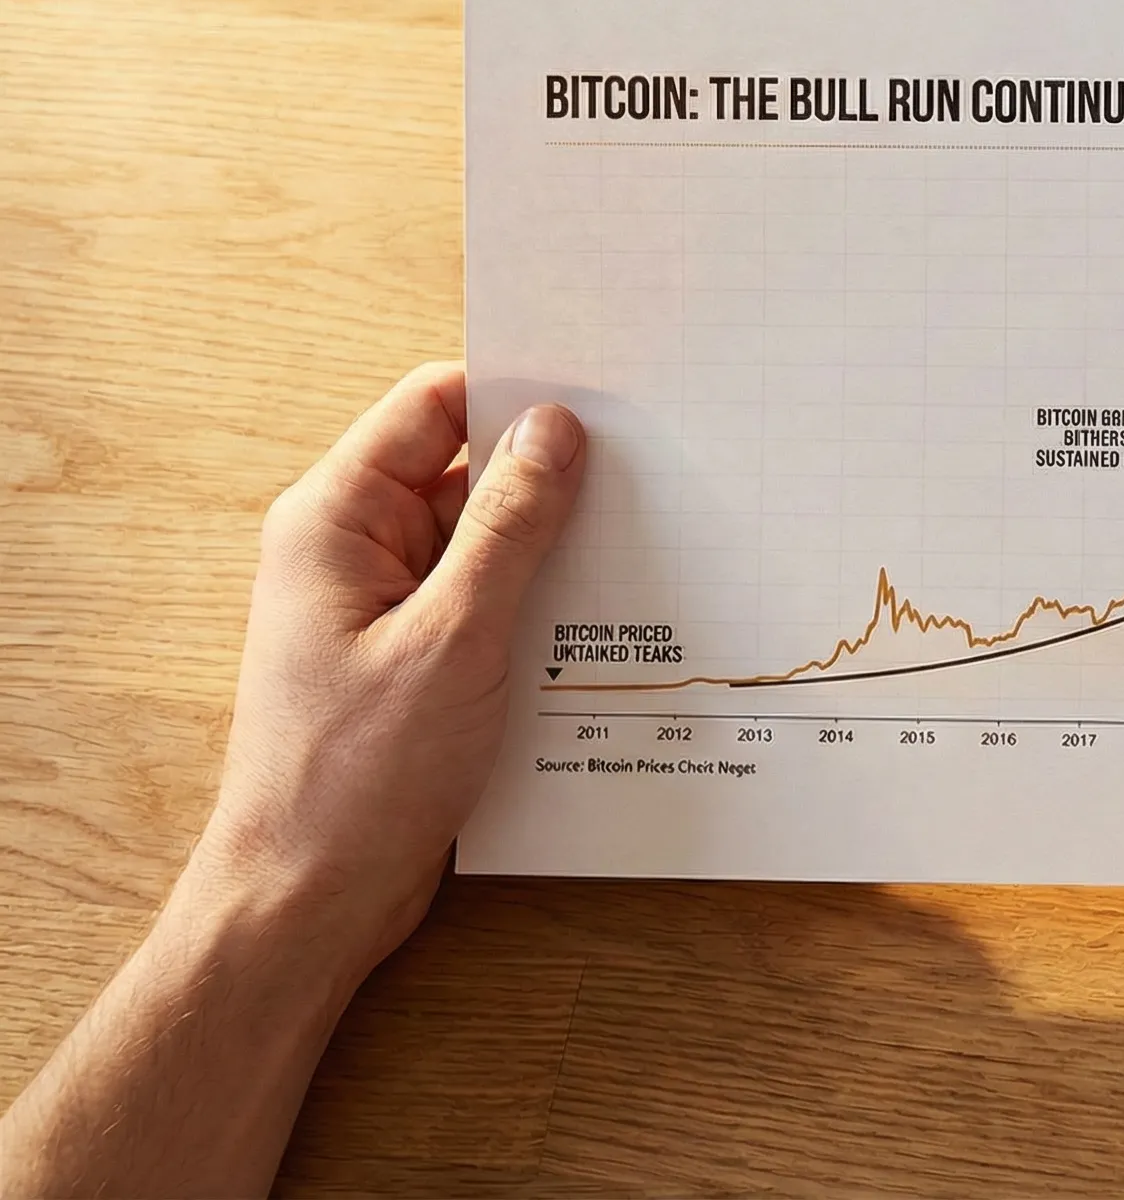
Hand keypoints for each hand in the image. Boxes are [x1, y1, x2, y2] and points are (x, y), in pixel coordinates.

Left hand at [203, 362, 584, 971]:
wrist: (310, 896)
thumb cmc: (358, 774)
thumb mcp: (454, 637)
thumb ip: (508, 526)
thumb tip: (556, 429)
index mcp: (336, 519)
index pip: (431, 406)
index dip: (515, 392)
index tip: (605, 397)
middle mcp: (353, 549)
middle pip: (465, 470)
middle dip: (551, 477)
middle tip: (648, 476)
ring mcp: (382, 606)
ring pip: (484, 542)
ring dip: (551, 551)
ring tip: (639, 553)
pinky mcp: (413, 659)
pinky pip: (485, 602)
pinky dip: (538, 606)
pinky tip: (603, 626)